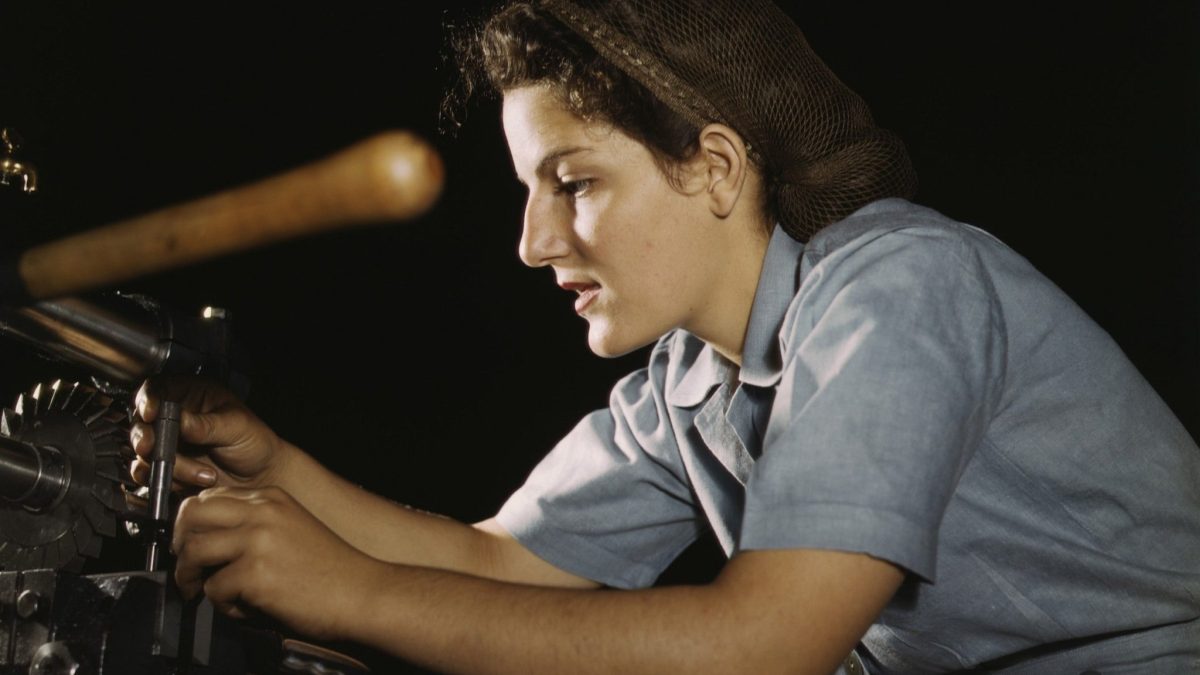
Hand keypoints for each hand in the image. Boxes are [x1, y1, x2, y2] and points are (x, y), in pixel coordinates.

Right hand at [129, 376, 288, 490]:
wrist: (262, 477)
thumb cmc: (255, 443)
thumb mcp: (236, 426)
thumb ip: (207, 424)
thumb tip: (181, 419)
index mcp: (192, 395)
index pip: (158, 389)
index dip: (148, 399)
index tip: (151, 413)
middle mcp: (176, 418)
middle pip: (142, 422)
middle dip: (146, 437)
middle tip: (153, 447)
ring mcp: (170, 444)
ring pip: (145, 453)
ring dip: (170, 466)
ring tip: (204, 474)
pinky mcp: (168, 469)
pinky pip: (150, 475)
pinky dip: (169, 480)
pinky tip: (196, 480)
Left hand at [172, 486, 382, 639]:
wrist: (362, 593)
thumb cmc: (330, 570)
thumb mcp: (292, 529)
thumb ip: (255, 525)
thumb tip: (210, 538)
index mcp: (271, 498)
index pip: (208, 497)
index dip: (191, 523)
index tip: (190, 544)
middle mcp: (262, 513)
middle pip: (191, 515)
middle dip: (179, 545)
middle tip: (186, 568)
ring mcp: (258, 541)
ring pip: (193, 551)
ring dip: (191, 578)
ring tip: (203, 592)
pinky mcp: (255, 574)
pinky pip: (213, 589)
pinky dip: (222, 605)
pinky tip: (245, 608)